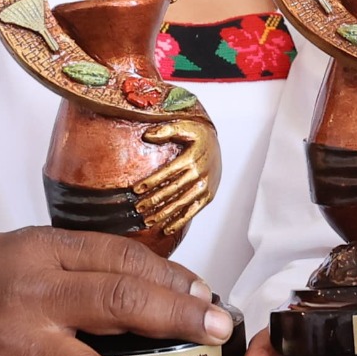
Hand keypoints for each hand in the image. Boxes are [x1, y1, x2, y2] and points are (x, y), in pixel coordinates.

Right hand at [0, 229, 236, 355]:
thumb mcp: (34, 252)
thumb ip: (90, 267)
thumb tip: (165, 293)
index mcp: (43, 255)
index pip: (121, 260)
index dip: (171, 280)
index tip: (204, 299)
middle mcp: (33, 299)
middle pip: (118, 304)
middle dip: (177, 320)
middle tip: (214, 334)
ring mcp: (17, 351)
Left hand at [132, 115, 217, 236]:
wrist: (219, 145)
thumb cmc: (198, 136)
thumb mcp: (184, 127)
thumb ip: (165, 130)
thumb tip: (146, 135)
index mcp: (191, 158)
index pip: (168, 172)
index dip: (151, 181)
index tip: (136, 190)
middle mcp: (199, 173)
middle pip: (172, 190)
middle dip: (153, 200)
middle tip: (137, 208)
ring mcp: (205, 187)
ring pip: (181, 203)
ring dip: (164, 214)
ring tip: (148, 221)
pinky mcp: (208, 196)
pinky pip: (193, 211)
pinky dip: (180, 221)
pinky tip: (166, 228)